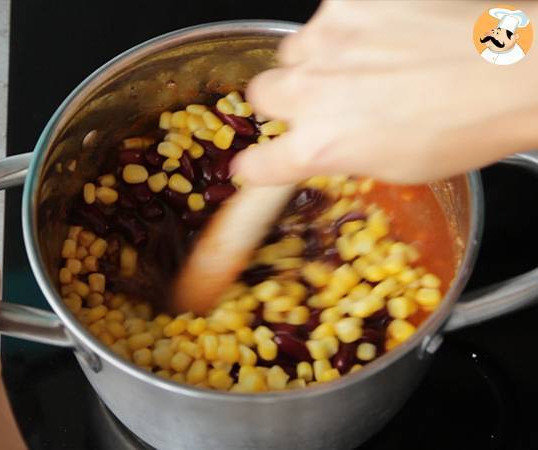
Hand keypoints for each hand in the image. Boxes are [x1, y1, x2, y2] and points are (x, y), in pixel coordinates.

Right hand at [233, 1, 537, 184]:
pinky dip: (348, 27)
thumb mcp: (389, 167)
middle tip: (323, 100)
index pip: (256, 165)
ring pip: (292, 50)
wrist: (512, 71)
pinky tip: (384, 35)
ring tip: (362, 62)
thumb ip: (339, 154)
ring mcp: (327, 38)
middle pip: (261, 93)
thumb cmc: (462, 129)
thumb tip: (322, 144)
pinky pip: (328, 16)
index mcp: (320, 146)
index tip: (255, 164)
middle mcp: (311, 91)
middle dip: (283, 101)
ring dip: (315, 61)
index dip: (254, 166)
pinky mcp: (348, 0)